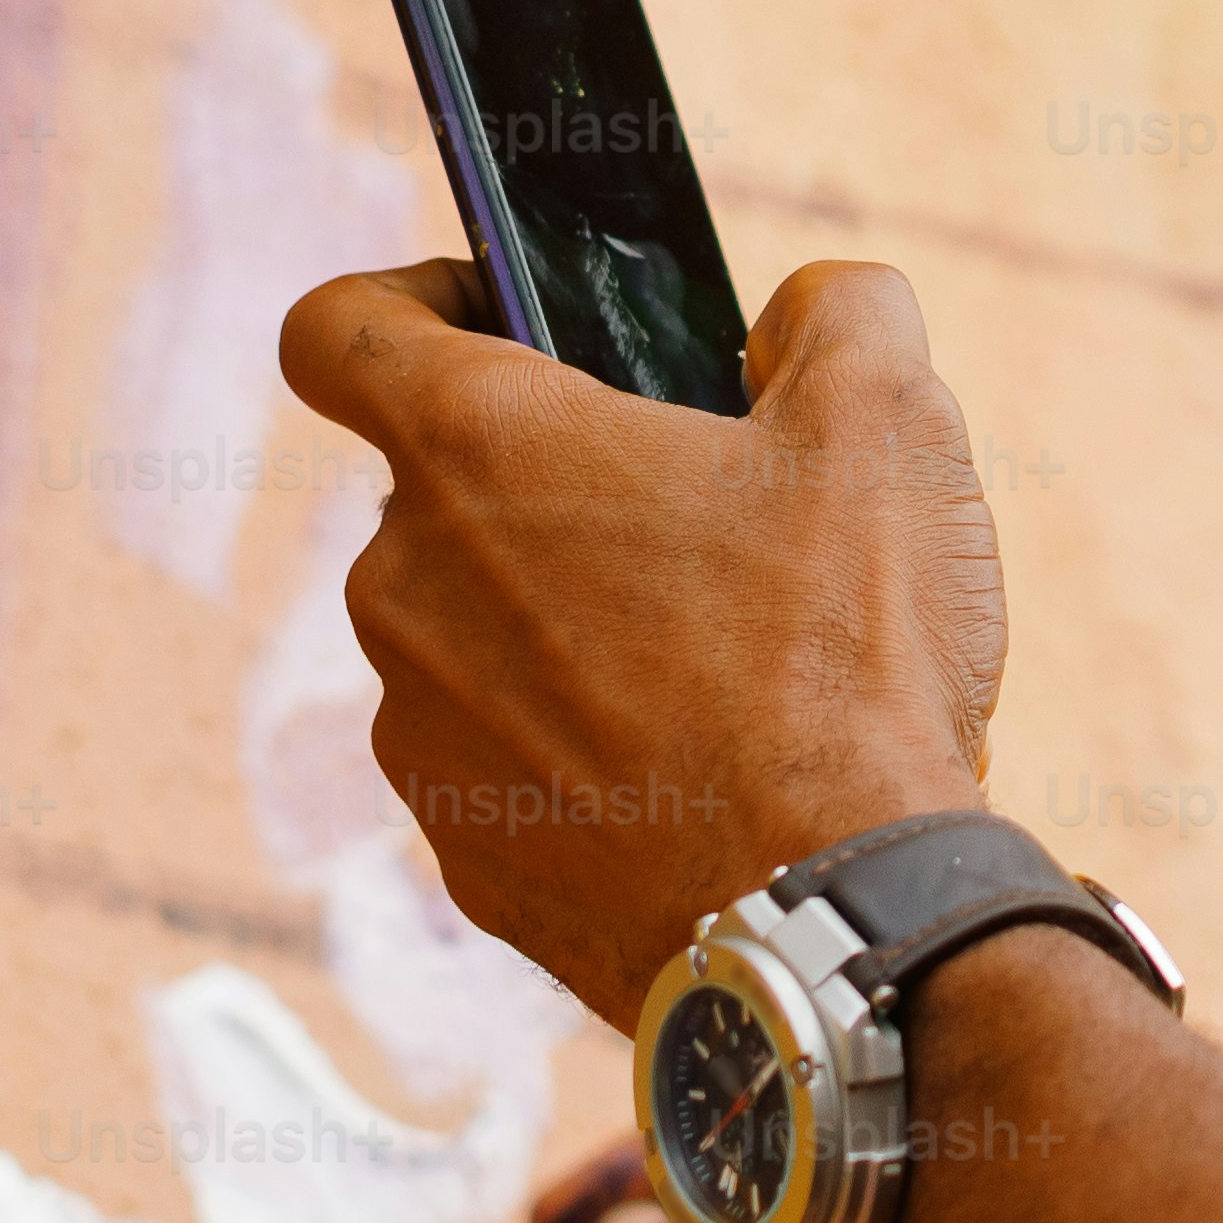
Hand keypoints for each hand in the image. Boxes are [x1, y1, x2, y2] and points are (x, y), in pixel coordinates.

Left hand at [276, 255, 1007, 1017]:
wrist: (833, 921)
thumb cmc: (842, 659)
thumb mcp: (888, 423)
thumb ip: (837, 314)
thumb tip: (807, 313)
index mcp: (476, 451)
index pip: (334, 329)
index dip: (402, 302)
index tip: (492, 322)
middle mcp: (402, 588)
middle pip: (438, 495)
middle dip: (552, 491)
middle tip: (696, 523)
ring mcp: (418, 736)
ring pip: (474, 637)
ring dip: (566, 630)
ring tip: (720, 670)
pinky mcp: (462, 859)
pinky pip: (506, 766)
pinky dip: (580, 756)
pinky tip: (701, 778)